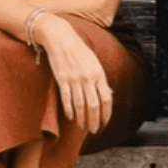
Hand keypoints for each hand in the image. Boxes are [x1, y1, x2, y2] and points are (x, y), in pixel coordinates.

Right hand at [33, 13, 112, 133]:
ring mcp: (75, 78)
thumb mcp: (94, 63)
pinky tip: (70, 117)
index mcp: (99, 73)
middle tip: (94, 130)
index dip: (106, 114)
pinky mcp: (62, 79)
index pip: (106, 99)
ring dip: (82, 118)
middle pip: (94, 105)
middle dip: (95, 120)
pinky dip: (69, 110)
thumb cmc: (79, 51)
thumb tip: (107, 96)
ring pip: (80, 105)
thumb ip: (100, 79)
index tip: (105, 123)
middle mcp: (88, 77)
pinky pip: (67, 99)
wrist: (61, 38)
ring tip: (82, 125)